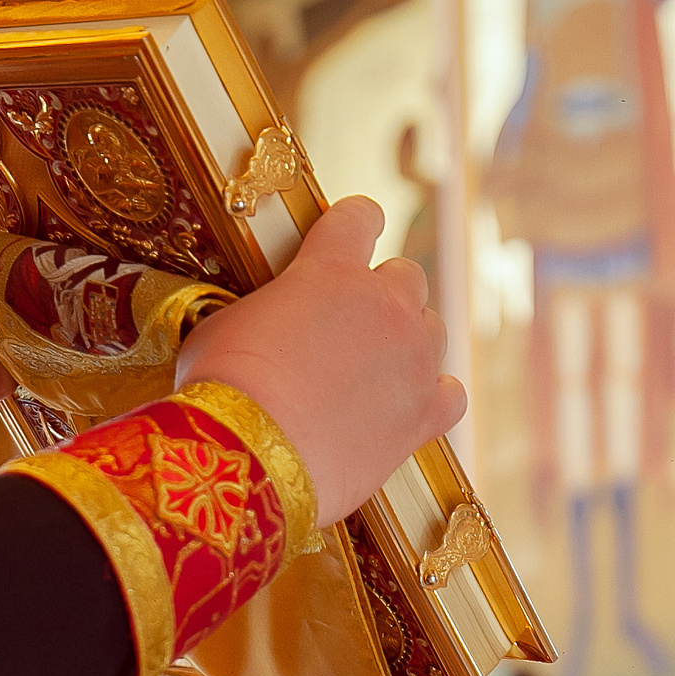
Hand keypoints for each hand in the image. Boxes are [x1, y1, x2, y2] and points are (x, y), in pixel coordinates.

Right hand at [175, 198, 464, 524]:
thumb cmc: (223, 390)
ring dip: (408, 342)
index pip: (359, 217)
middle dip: (383, 294)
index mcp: (331, 269)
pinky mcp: (423, 416)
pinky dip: (433, 398)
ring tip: (375, 371)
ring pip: (432, 330)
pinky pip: (452, 395)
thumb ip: (261, 311)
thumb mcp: (224, 326)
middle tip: (353, 323)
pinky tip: (410, 408)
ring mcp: (412, 359)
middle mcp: (385, 304)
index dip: (356, 223)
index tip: (353, 232)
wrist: (248, 457)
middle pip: (408, 276)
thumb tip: (257, 325)